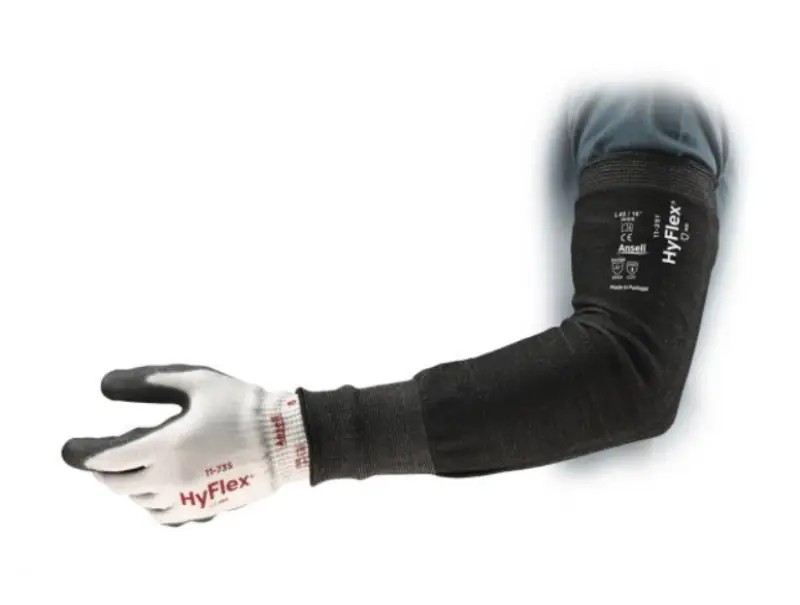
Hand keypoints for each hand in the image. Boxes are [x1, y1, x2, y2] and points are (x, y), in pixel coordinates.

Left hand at [62, 365, 309, 526]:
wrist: (287, 439)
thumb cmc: (242, 404)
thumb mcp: (195, 380)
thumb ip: (147, 382)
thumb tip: (103, 386)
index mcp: (166, 446)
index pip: (105, 459)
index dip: (82, 453)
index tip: (70, 448)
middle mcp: (171, 479)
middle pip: (116, 483)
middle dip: (102, 469)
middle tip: (99, 455)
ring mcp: (188, 499)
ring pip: (138, 500)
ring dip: (128, 483)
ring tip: (135, 463)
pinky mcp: (204, 509)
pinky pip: (162, 515)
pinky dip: (150, 502)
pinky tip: (159, 484)